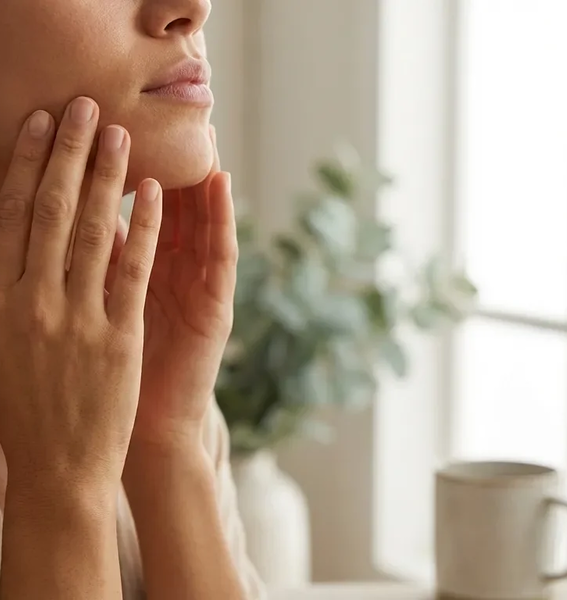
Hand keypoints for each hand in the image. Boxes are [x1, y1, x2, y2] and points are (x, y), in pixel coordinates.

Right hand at [0, 97, 161, 491]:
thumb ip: (8, 293)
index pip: (11, 217)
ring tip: (121, 134)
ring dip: (108, 177)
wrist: (55, 470)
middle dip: (68, 154)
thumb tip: (14, 238)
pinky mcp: (118, 336)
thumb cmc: (25, 411)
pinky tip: (156, 193)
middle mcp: (32, 301)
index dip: (25, 165)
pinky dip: (145, 228)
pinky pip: (133, 270)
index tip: (37, 125)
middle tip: (84, 107)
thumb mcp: (1, 347)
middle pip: (52, 211)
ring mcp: (77, 318)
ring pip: (95, 231)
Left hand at [111, 126, 236, 450]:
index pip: (124, 206)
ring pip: (196, 217)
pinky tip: (216, 182)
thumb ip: (82, 269)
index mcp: (133, 272)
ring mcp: (195, 286)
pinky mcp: (216, 306)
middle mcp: (168, 271)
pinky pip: (219, 254)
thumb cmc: (108, 380)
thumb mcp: (89, 316)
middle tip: (143, 104)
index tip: (87, 120)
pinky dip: (219, 216)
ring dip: (191, 170)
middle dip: (152, 154)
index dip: (107, 163)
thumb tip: (56, 220)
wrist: (146, 433)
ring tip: (187, 120)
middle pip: (164, 201)